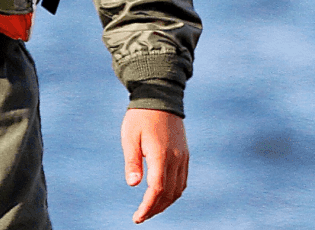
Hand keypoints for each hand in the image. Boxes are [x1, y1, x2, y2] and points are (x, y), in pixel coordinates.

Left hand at [121, 108, 188, 222]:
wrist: (160, 97)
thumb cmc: (140, 117)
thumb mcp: (130, 137)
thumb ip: (132, 161)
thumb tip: (133, 184)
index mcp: (161, 155)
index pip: (157, 190)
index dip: (148, 207)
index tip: (137, 217)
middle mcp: (176, 159)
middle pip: (169, 194)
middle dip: (156, 208)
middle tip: (141, 216)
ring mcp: (183, 157)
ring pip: (179, 189)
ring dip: (166, 203)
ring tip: (151, 209)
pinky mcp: (185, 154)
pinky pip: (182, 180)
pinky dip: (174, 192)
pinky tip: (163, 195)